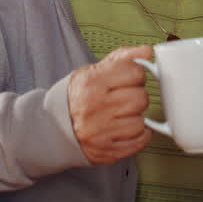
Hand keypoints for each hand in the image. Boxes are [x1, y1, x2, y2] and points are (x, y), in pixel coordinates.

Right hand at [67, 45, 153, 164]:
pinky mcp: (106, 150)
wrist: (55, 126)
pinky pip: (139, 141)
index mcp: (92, 82)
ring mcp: (100, 131)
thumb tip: (147, 51)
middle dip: (137, 96)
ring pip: (141, 121)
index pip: (135, 73)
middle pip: (140, 98)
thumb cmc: (80, 95)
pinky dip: (139, 135)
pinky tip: (127, 128)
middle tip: (126, 98)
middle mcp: (94, 107)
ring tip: (124, 114)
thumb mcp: (95, 70)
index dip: (136, 75)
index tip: (129, 79)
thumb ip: (123, 57)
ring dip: (137, 117)